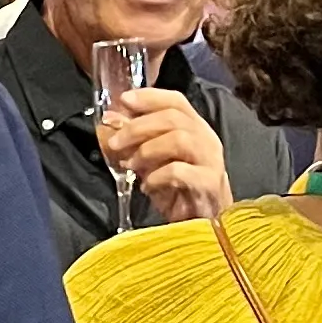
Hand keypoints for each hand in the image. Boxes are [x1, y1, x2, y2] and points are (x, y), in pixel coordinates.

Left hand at [94, 87, 232, 225]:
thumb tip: (110, 118)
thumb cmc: (178, 190)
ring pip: (179, 139)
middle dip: (138, 127)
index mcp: (195, 128)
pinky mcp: (209, 184)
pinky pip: (180, 171)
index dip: (150, 97)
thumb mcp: (151, 161)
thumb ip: (135, 139)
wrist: (204, 225)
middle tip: (115, 142)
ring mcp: (210, 161)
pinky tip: (147, 186)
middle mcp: (206, 139)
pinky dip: (157, 176)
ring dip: (147, 150)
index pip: (176, 101)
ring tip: (131, 166)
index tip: (124, 100)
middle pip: (173, 118)